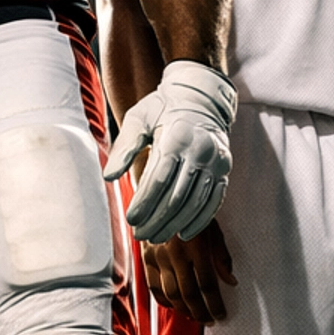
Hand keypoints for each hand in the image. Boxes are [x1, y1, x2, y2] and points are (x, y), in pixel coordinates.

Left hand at [103, 60, 235, 243]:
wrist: (201, 98)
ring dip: (174, 224)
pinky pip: (213, 201)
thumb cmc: (163, 109)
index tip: (131, 220)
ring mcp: (216, 161)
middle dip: (157, 219)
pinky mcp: (225, 170)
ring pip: (195, 202)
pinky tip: (183, 233)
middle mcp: (200, 150)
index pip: (159, 178)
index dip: (145, 203)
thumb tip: (108, 177)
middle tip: (140, 234)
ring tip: (156, 236)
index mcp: (176, 136)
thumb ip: (123, 147)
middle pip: (177, 195)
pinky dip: (199, 220)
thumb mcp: (138, 119)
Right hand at [142, 220, 236, 322]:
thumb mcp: (212, 228)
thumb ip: (221, 256)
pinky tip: (174, 306)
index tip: (221, 314)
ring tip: (194, 316)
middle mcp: (174, 254)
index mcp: (194, 245)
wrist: (160, 195)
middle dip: (201, 311)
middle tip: (209, 321)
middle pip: (188, 294)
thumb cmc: (190, 210)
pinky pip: (154, 287)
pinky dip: (164, 300)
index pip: (206, 284)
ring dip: (183, 310)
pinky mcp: (145, 258)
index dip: (215, 304)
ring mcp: (157, 257)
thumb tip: (231, 281)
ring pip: (170, 294)